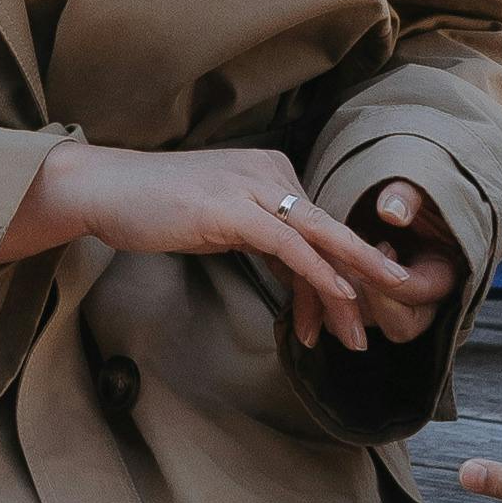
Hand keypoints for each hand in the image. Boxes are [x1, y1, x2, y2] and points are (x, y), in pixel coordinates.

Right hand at [3, 142, 454, 354]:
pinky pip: (289, 245)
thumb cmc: (154, 206)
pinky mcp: (232, 208)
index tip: (354, 317)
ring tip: (363, 333)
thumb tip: (295, 275)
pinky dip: (318, 273)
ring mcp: (253, 187)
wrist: (103, 187)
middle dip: (368, 279)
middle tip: (398, 316)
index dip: (342, 275)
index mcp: (272, 170)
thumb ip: (261, 237)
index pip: (321, 227)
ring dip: (348, 291)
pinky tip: (339, 299)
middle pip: (334, 231)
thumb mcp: (220, 219)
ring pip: (321, 240)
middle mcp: (272, 171)